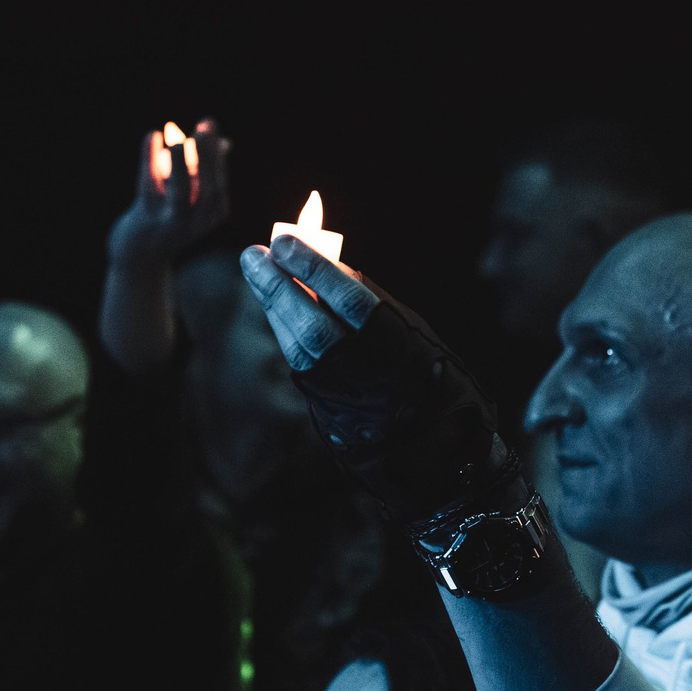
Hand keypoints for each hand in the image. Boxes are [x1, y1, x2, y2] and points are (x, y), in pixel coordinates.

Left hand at [107, 120, 231, 267]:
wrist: (139, 255)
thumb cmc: (167, 217)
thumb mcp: (190, 194)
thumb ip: (205, 168)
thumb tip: (225, 142)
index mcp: (213, 214)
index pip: (218, 180)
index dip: (213, 151)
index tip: (207, 123)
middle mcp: (197, 222)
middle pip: (208, 189)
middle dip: (206, 156)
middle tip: (203, 127)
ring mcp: (171, 225)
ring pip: (180, 194)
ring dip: (180, 164)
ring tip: (178, 139)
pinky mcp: (146, 221)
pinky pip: (149, 187)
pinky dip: (150, 159)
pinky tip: (150, 135)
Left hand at [240, 235, 510, 526]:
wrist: (437, 450)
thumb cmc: (434, 377)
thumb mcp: (415, 332)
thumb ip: (373, 302)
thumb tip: (331, 269)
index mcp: (398, 347)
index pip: (348, 300)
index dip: (314, 268)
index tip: (285, 240)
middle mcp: (366, 372)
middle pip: (311, 323)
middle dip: (278, 285)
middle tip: (254, 252)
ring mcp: (343, 395)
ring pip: (296, 343)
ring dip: (273, 303)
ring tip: (257, 269)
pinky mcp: (325, 408)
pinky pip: (297, 360)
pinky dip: (283, 327)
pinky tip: (274, 303)